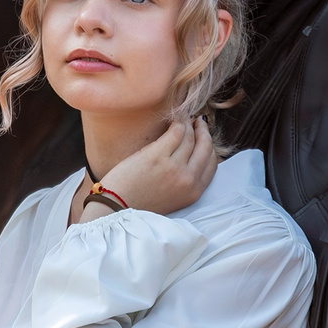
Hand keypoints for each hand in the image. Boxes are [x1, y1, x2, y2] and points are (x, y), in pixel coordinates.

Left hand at [96, 117, 216, 215]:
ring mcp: (174, 167)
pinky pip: (176, 132)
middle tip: (198, 122)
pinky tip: (173, 120)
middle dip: (203, 131)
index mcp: (193, 192)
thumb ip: (185, 181)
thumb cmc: (139, 202)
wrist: (115, 207)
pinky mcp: (157, 156)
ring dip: (188, 124)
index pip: (212, 163)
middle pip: (206, 147)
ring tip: (183, 119)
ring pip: (190, 137)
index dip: (208, 146)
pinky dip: (177, 123)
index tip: (204, 136)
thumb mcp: (172, 198)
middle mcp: (188, 179)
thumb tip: (190, 155)